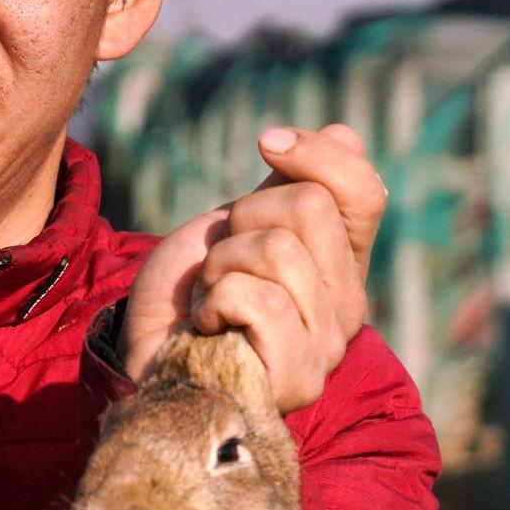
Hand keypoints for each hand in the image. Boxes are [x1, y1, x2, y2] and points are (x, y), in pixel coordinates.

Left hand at [118, 124, 387, 412]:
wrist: (147, 359)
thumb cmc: (189, 295)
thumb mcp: (235, 226)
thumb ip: (286, 189)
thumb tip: (344, 133)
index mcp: (341, 263)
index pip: (363, 191)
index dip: (316, 153)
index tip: (266, 143)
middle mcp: (347, 303)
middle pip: (308, 207)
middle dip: (240, 222)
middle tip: (218, 265)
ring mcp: (328, 343)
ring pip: (277, 249)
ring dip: (219, 266)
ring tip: (210, 300)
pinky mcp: (301, 376)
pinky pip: (259, 298)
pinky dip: (214, 302)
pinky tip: (208, 329)